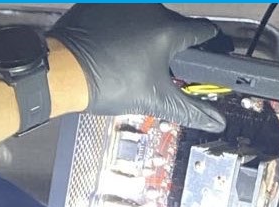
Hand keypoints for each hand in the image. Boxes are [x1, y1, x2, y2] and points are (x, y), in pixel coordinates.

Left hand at [49, 3, 225, 131]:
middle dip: (169, 45)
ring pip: (148, 17)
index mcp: (168, 30)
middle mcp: (150, 8)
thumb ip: (191, 110)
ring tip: (132, 57)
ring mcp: (126, 1)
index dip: (208, 45)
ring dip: (146, 34)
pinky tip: (116, 45)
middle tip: (157, 66)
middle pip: (173, 25)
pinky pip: (124, 11)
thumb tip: (216, 121)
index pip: (204, 32)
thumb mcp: (154, 99)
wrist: (62, 71)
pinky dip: (124, 26)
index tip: (207, 53)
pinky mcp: (105, 0)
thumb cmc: (105, 82)